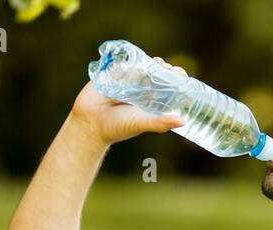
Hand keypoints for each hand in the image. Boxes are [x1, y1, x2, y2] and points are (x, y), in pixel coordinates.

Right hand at [70, 56, 186, 146]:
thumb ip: (159, 123)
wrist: (90, 122)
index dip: (175, 80)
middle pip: (156, 75)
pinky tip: (138, 58)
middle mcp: (141, 91)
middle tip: (168, 67)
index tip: (179, 74)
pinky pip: (123, 63)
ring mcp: (127, 81)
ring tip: (158, 62)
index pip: (167, 88)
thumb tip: (182, 122)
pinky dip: (131, 59)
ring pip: (142, 67)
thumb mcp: (141, 123)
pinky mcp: (112, 74)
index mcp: (150, 102)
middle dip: (164, 69)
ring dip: (151, 63)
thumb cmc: (118, 127)